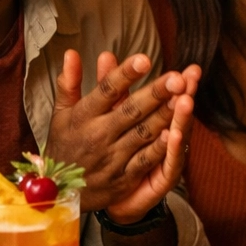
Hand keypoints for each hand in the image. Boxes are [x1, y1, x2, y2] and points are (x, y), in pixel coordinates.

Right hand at [46, 49, 198, 214]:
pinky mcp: (124, 177)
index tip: (144, 59)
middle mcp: (99, 135)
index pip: (106, 91)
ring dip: (164, 115)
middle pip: (130, 110)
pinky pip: (145, 160)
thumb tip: (70, 52)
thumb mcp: (60, 114)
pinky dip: (159, 148)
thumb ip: (69, 83)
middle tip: (177, 77)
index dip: (125, 75)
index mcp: (84, 116)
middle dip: (155, 93)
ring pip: (143, 133)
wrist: (60, 192)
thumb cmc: (65, 145)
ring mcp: (113, 157)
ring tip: (184, 97)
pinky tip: (176, 132)